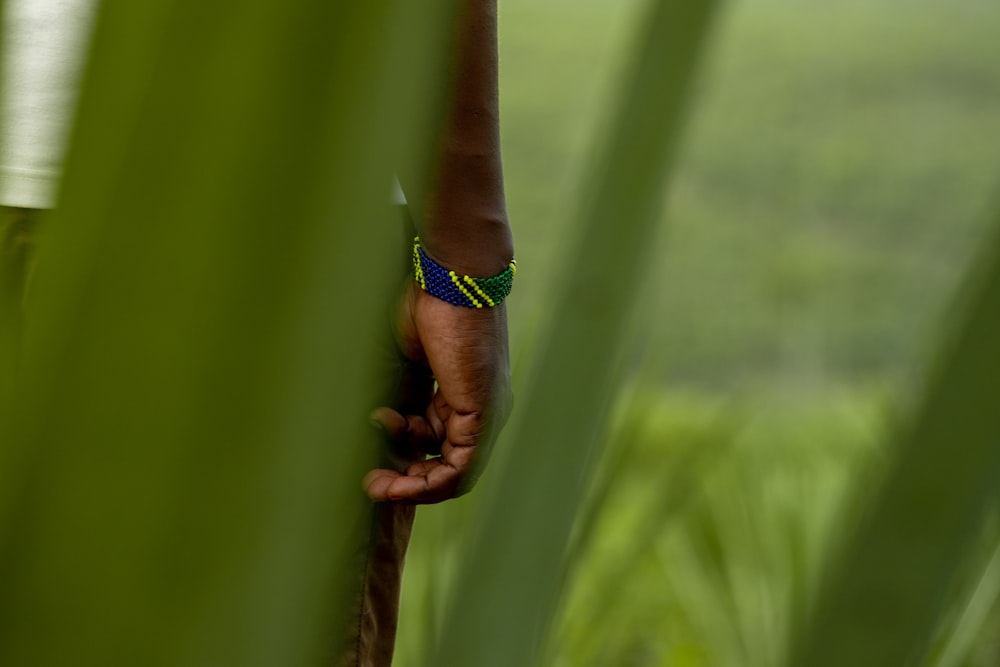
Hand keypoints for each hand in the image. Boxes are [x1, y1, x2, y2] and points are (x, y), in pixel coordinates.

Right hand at [364, 280, 511, 503]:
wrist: (450, 279)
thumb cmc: (424, 307)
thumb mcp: (405, 364)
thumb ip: (398, 398)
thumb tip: (375, 428)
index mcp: (465, 395)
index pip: (440, 446)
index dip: (404, 459)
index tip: (371, 463)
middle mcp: (482, 410)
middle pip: (447, 466)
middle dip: (406, 481)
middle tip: (371, 483)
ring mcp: (487, 414)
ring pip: (455, 475)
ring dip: (413, 487)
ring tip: (375, 484)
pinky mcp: (484, 415)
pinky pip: (461, 469)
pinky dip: (428, 483)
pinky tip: (397, 480)